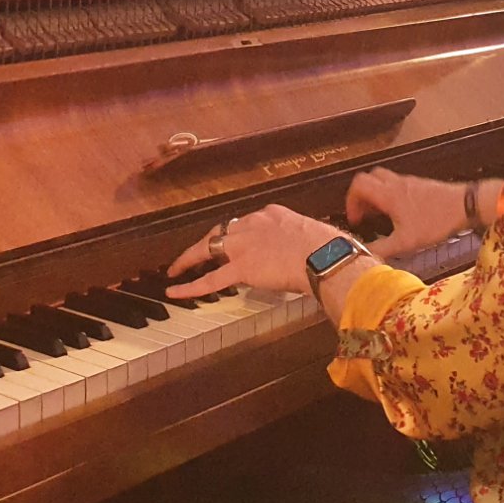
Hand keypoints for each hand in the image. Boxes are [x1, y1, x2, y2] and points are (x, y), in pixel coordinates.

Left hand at [164, 204, 343, 298]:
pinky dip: (190, 284)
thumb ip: (300, 242)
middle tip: (197, 252)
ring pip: (208, 248)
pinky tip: (174, 288)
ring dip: (190, 258)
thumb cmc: (329, 248)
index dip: (238, 234)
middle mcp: (253, 223)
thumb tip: (305, 254)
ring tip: (177, 267)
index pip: (246, 222)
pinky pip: (209, 279)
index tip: (236, 242)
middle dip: (207, 242)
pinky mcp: (241, 268)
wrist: (325, 255)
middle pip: (221, 230)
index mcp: (272, 214)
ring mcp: (244, 245)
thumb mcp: (312, 235)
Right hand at [345, 168, 467, 258]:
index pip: (358, 185)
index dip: (351, 201)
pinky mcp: (420, 185)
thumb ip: (383, 248)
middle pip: (368, 178)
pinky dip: (391, 194)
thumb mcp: (407, 241)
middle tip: (365, 214)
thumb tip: (365, 254)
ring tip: (381, 214)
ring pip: (383, 179)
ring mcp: (409, 182)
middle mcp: (396, 184)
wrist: (465, 205)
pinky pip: (397, 184)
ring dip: (376, 194)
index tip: (355, 218)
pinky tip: (400, 213)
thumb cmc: (438, 220)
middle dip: (361, 196)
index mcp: (389, 194)